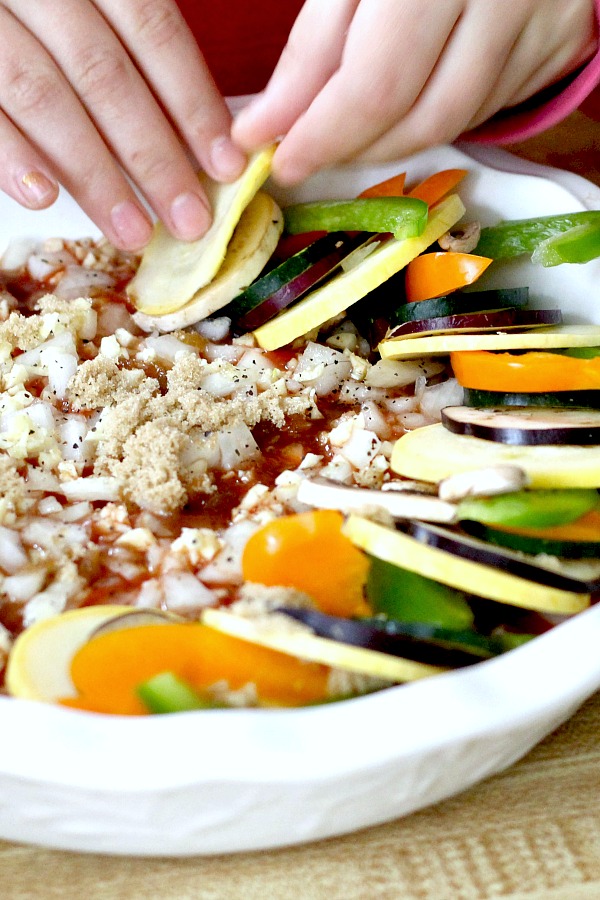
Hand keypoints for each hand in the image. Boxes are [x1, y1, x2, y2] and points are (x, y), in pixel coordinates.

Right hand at [0, 0, 245, 248]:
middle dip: (153, 156)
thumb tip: (200, 133)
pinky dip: (11, 154)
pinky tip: (44, 198)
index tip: (226, 166)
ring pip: (43, 95)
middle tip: (189, 220)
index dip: (192, 102)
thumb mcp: (88, 4)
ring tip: (134, 231)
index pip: (152, 29)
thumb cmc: (41, 7)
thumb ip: (133, 47)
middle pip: (104, 74)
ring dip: (94, 174)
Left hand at [233, 0, 596, 182]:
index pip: (373, 83)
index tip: (272, 155)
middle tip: (303, 156)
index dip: (318, 133)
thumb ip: (315, 44)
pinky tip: (398, 111)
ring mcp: (538, 22)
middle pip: (416, 116)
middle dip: (348, 148)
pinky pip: (486, 108)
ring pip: (452, 122)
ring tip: (344, 137)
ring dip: (386, 145)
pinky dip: (431, 121)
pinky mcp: (558, 42)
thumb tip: (272, 122)